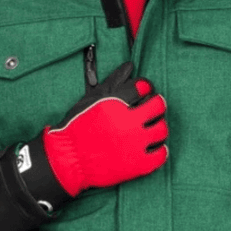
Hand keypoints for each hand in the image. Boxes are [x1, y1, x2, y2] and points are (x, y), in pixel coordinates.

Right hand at [42, 61, 168, 196]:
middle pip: (158, 106)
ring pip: (162, 129)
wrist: (68, 159)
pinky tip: (151, 148)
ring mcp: (135, 144)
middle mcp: (128, 122)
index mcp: (116, 103)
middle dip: (156, 105)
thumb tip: (129, 66)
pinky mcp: (138, 164)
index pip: (144, 86)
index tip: (142, 92)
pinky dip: (159, 150)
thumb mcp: (91, 99)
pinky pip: (161, 154)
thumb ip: (113, 81)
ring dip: (157, 127)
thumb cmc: (77, 127)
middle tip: (150, 110)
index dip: (144, 88)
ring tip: (149, 130)